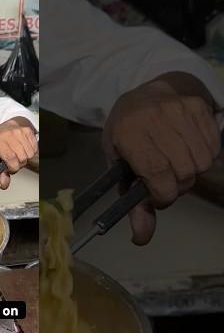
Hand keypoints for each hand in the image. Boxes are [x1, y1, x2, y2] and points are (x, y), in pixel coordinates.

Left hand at [0, 117, 37, 188]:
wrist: (5, 123)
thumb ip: (0, 172)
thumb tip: (4, 185)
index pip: (10, 159)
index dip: (13, 167)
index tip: (11, 169)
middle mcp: (9, 135)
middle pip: (22, 158)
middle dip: (19, 164)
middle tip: (15, 161)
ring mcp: (20, 132)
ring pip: (30, 154)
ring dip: (25, 158)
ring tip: (19, 155)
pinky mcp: (28, 131)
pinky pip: (35, 148)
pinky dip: (31, 152)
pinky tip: (24, 149)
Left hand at [103, 72, 220, 244]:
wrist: (143, 94)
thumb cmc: (126, 134)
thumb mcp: (118, 165)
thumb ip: (132, 202)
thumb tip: (142, 238)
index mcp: (129, 133)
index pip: (157, 173)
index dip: (162, 194)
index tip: (158, 196)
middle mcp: (155, 119)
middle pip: (183, 171)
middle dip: (176, 185)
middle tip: (166, 179)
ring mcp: (180, 110)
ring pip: (202, 162)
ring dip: (191, 172)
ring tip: (175, 163)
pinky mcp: (199, 107)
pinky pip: (214, 147)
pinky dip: (203, 156)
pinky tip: (187, 149)